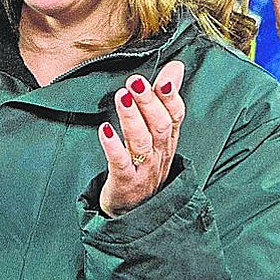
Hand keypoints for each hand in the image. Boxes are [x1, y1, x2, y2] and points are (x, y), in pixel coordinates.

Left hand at [98, 61, 185, 216]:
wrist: (134, 212)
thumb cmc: (144, 166)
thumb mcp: (158, 134)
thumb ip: (163, 100)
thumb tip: (176, 67)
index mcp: (167, 141)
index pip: (175, 116)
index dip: (171, 96)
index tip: (166, 76)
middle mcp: (160, 155)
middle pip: (159, 126)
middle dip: (149, 102)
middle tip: (136, 81)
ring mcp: (144, 170)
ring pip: (142, 142)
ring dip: (132, 118)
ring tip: (122, 97)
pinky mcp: (125, 183)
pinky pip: (120, 164)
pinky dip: (113, 147)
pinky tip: (104, 130)